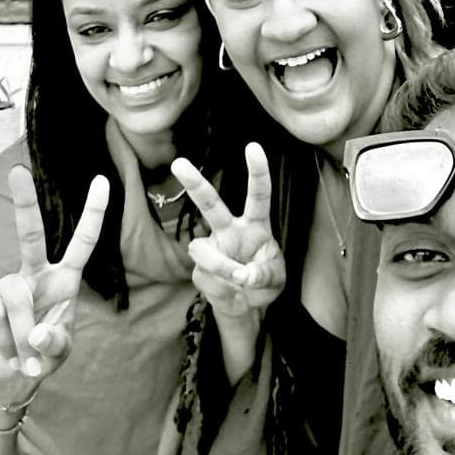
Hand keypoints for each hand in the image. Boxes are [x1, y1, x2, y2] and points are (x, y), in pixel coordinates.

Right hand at [0, 165, 108, 398]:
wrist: (13, 372)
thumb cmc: (44, 353)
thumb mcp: (60, 352)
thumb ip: (55, 344)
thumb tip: (36, 335)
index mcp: (65, 279)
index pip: (83, 241)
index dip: (93, 213)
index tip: (102, 180)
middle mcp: (36, 273)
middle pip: (30, 234)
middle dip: (25, 203)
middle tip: (19, 171)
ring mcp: (8, 283)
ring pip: (17, 297)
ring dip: (22, 333)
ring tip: (26, 355)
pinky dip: (4, 338)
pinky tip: (8, 350)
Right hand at [172, 143, 285, 324]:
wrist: (245, 307)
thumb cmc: (263, 282)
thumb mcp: (275, 279)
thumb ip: (264, 275)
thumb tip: (243, 274)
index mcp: (256, 226)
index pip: (258, 195)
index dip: (257, 172)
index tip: (253, 147)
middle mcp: (231, 231)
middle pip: (211, 204)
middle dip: (195, 184)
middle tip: (179, 163)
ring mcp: (212, 247)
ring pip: (203, 249)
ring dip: (221, 267)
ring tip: (239, 281)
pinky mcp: (199, 268)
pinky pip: (205, 275)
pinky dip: (221, 288)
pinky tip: (229, 292)